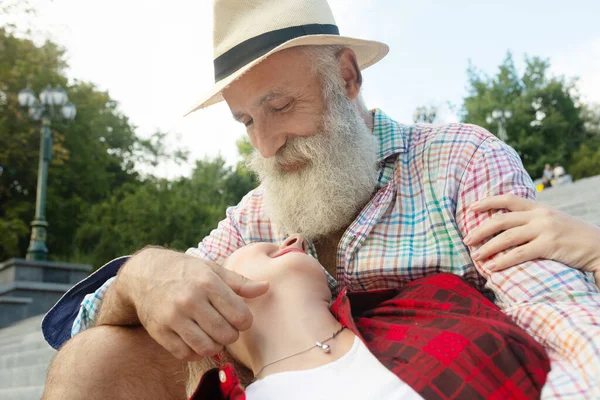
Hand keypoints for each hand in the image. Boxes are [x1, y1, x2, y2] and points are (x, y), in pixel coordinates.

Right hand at [116, 248, 268, 360]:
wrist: (144, 274)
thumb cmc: (185, 271)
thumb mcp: (212, 270)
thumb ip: (240, 283)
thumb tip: (266, 287)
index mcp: (207, 283)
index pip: (240, 316)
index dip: (245, 321)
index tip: (239, 317)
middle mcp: (190, 300)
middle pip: (226, 335)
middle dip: (231, 334)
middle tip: (226, 326)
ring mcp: (173, 317)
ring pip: (207, 348)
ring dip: (215, 345)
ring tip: (212, 334)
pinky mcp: (159, 332)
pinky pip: (186, 354)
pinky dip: (195, 351)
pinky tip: (196, 338)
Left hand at [464, 194, 599, 283]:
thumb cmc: (573, 237)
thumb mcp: (553, 221)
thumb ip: (532, 220)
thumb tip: (507, 226)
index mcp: (539, 207)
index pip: (509, 199)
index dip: (488, 202)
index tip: (471, 208)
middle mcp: (540, 215)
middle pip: (502, 219)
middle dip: (481, 230)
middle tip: (466, 239)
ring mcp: (545, 229)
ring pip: (507, 237)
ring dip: (488, 247)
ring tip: (475, 256)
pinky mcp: (549, 245)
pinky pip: (519, 254)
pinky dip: (503, 260)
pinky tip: (492, 267)